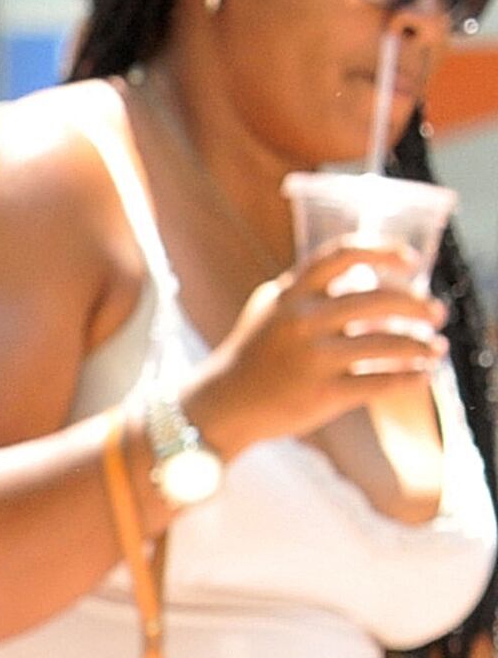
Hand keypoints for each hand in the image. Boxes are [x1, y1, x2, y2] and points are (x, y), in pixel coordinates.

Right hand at [192, 240, 445, 459]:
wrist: (221, 406)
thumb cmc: (252, 354)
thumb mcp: (270, 309)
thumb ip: (310, 288)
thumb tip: (364, 271)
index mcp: (291, 294)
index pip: (343, 254)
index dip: (385, 250)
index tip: (412, 261)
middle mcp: (302, 322)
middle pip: (380, 300)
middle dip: (418, 305)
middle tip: (436, 313)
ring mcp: (312, 359)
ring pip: (389, 344)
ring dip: (422, 346)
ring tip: (434, 349)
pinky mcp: (322, 394)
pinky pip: (382, 382)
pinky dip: (411, 378)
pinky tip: (422, 376)